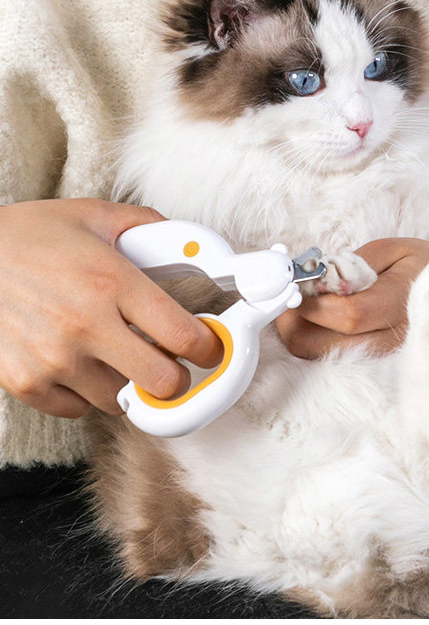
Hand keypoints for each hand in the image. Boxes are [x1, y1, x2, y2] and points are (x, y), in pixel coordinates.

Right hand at [0, 199, 223, 418]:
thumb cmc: (29, 235)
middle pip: (162, 383)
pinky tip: (79, 364)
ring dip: (128, 384)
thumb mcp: (92, 216)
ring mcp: (52, 358)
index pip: (183, 335)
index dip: (208, 347)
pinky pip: (78, 409)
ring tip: (115, 355)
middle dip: (175, 376)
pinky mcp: (23, 381)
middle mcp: (85, 324)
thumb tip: (188, 239)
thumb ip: (146, 226)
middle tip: (169, 362)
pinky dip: (85, 394)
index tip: (209, 348)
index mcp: (111, 281)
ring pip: (121, 401)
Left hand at [275, 237, 428, 358]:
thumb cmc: (426, 267)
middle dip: (294, 321)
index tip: (298, 284)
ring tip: (300, 308)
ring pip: (321, 358)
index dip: (313, 302)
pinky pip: (331, 362)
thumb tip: (321, 277)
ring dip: (299, 333)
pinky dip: (313, 343)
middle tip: (288, 298)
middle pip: (324, 345)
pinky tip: (315, 323)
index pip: (348, 314)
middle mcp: (392, 342)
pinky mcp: (374, 369)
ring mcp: (383, 362)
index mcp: (401, 305)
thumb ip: (358, 262)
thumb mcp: (396, 249)